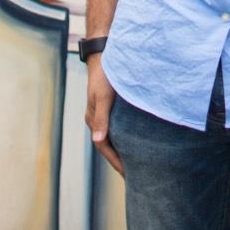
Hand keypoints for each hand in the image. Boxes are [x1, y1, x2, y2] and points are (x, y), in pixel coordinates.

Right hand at [85, 55, 123, 175]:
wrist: (104, 54)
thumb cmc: (105, 74)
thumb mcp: (104, 96)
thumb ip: (101, 118)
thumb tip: (98, 140)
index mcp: (93, 119)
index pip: (104, 147)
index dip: (115, 162)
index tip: (128, 175)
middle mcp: (97, 118)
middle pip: (107, 145)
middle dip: (119, 160)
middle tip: (134, 175)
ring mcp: (103, 112)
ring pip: (112, 136)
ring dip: (122, 149)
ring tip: (136, 162)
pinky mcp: (110, 106)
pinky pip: (117, 126)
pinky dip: (124, 137)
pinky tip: (135, 140)